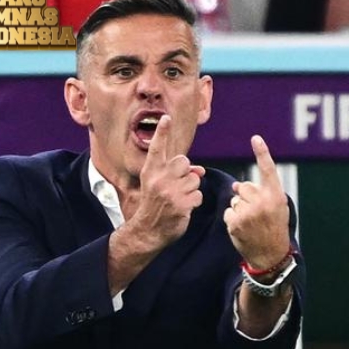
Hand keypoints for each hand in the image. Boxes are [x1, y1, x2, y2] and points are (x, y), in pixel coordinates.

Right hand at [130, 115, 204, 247]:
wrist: (148, 230)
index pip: (157, 148)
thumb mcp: (159, 185)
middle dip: (185, 173)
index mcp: (151, 171)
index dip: (162, 132)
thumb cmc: (156, 205)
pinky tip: (183, 208)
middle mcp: (159, 179)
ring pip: (194, 179)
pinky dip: (194, 202)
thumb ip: (177, 173)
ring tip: (178, 199)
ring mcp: (170, 192)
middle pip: (184, 162)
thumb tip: (200, 170)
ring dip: (191, 189)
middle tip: (175, 187)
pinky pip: (198, 195)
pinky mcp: (181, 204)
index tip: (166, 118)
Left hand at [224, 135, 290, 268]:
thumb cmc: (275, 228)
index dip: (262, 153)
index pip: (268, 170)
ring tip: (251, 223)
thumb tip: (236, 185)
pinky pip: (228, 212)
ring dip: (240, 209)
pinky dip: (233, 219)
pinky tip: (243, 229)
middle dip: (246, 197)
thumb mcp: (278, 207)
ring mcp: (248, 212)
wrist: (271, 255)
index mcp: (276, 196)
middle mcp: (263, 202)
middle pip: (244, 187)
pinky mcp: (235, 223)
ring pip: (235, 200)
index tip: (256, 138)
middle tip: (257, 213)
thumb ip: (263, 192)